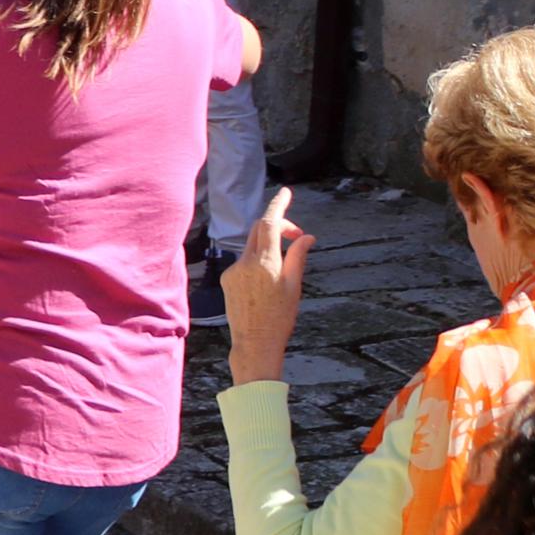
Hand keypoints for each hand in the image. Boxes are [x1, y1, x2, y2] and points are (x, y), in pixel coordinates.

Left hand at [224, 187, 313, 380]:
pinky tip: (267, 282)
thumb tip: (307, 236)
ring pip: (251, 246)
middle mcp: (246, 262)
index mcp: (266, 262)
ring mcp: (233, 269)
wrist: (254, 342)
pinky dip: (257, 260)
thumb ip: (298, 257)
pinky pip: (243, 261)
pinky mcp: (227, 278)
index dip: (278, 205)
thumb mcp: (295, 286)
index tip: (286, 192)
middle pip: (259, 230)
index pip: (270, 223)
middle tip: (297, 234)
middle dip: (278, 225)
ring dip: (268, 245)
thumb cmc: (280, 318)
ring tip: (285, 263)